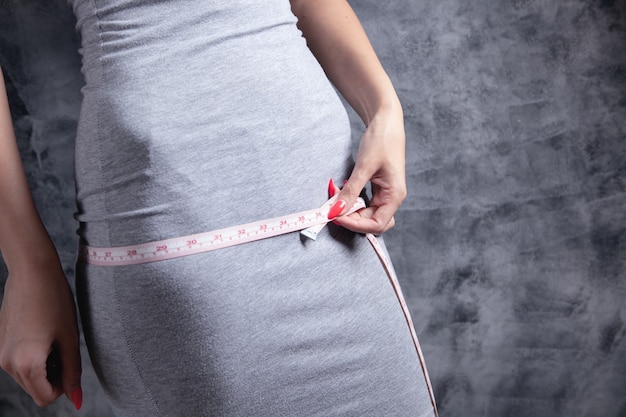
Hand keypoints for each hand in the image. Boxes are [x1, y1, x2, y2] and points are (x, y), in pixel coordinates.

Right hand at [0, 255, 81, 408]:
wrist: (32, 271)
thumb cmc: (55, 300)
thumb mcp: (70, 337)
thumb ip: (73, 371)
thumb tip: (76, 400)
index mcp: (26, 363)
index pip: (45, 398)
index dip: (64, 387)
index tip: (71, 364)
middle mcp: (7, 363)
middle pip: (35, 390)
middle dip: (53, 377)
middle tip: (64, 347)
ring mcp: (0, 353)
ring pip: (26, 377)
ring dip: (43, 367)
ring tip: (53, 337)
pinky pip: (18, 363)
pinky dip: (32, 357)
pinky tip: (42, 331)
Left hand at [328, 106, 406, 233]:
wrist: (386, 120)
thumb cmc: (381, 140)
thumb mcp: (364, 167)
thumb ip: (351, 191)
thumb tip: (336, 212)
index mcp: (395, 195)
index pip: (376, 224)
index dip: (356, 225)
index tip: (336, 216)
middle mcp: (392, 198)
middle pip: (371, 222)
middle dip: (351, 219)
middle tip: (332, 208)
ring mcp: (385, 194)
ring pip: (366, 214)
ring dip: (350, 211)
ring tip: (335, 198)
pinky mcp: (378, 188)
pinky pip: (364, 203)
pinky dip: (351, 202)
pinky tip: (341, 193)